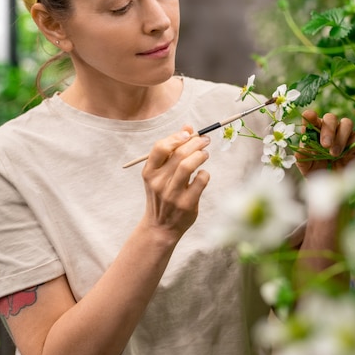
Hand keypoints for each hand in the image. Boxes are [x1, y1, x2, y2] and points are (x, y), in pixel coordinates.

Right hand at [141, 125, 209, 242]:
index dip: (176, 137)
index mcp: (149, 172)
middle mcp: (158, 183)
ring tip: (205, 154)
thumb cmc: (162, 194)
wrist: (160, 227)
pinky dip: (205, 173)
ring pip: (188, 166)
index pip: (160, 148)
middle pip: (178, 154)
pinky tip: (203, 174)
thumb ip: (173, 150)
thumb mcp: (160, 173)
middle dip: (195, 143)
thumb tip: (188, 127)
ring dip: (200, 155)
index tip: (189, 133)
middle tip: (205, 140)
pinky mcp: (186, 204)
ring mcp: (172, 194)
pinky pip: (200, 181)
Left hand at [296, 110, 354, 175]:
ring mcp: (343, 133)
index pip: (311, 118)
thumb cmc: (316, 169)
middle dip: (328, 130)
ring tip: (334, 154)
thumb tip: (301, 149)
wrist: (331, 180)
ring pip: (346, 123)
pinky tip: (345, 155)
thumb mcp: (305, 166)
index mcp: (313, 130)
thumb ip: (302, 156)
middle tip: (325, 145)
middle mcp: (329, 128)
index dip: (310, 116)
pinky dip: (352, 144)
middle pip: (331, 118)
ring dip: (340, 138)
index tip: (309, 116)